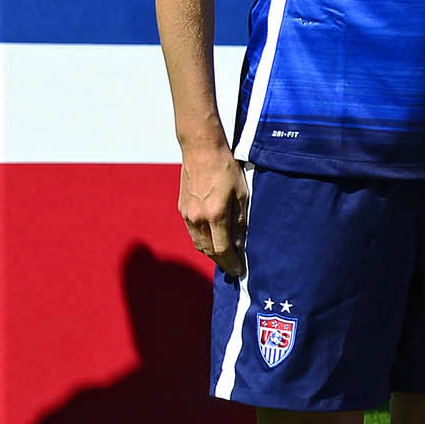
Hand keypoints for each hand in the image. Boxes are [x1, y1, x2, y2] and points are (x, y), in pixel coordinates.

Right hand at [178, 141, 246, 275]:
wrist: (201, 151)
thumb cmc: (227, 170)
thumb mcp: (242, 194)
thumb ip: (240, 221)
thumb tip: (239, 243)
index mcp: (215, 215)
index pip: (222, 250)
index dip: (231, 264)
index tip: (239, 272)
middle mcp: (197, 218)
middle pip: (208, 251)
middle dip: (221, 262)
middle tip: (233, 269)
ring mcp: (187, 214)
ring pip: (198, 243)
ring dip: (211, 253)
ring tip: (225, 258)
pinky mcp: (182, 209)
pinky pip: (193, 232)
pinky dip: (203, 241)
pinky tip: (213, 240)